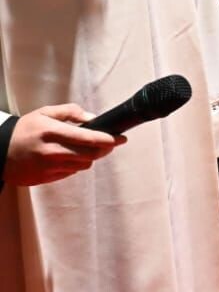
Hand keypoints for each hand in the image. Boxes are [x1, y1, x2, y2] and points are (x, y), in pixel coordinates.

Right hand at [3, 105, 123, 185]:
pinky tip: (69, 157)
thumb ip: (71, 112)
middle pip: (90, 155)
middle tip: (108, 143)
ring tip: (85, 148)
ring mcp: (48, 168)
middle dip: (104, 149)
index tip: (121, 138)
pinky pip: (70, 173)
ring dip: (89, 157)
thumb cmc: (24, 130)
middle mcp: (51, 152)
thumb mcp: (45, 113)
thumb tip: (93, 118)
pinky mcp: (45, 179)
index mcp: (52, 132)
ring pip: (83, 166)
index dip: (109, 139)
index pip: (89, 138)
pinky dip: (75, 165)